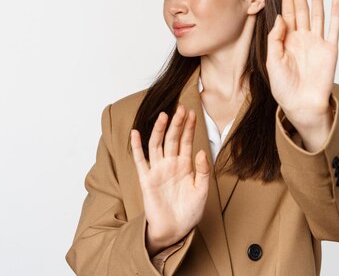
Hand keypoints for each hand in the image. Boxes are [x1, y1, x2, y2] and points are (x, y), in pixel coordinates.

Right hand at [130, 104, 209, 255]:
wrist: (175, 230)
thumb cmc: (190, 212)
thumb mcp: (202, 191)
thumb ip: (203, 171)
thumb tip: (201, 151)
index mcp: (185, 166)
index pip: (186, 142)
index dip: (189, 128)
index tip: (192, 113)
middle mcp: (170, 164)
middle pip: (172, 139)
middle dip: (177, 124)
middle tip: (181, 108)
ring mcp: (158, 170)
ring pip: (157, 145)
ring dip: (160, 130)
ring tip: (164, 116)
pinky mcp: (146, 180)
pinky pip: (140, 160)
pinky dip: (137, 146)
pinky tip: (135, 133)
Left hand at [266, 0, 338, 130]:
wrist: (301, 104)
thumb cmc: (284, 87)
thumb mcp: (272, 61)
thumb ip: (275, 38)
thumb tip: (281, 17)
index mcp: (286, 40)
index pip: (286, 13)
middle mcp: (302, 38)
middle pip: (301, 9)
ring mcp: (317, 42)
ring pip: (317, 15)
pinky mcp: (330, 49)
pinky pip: (334, 29)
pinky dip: (335, 15)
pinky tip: (335, 1)